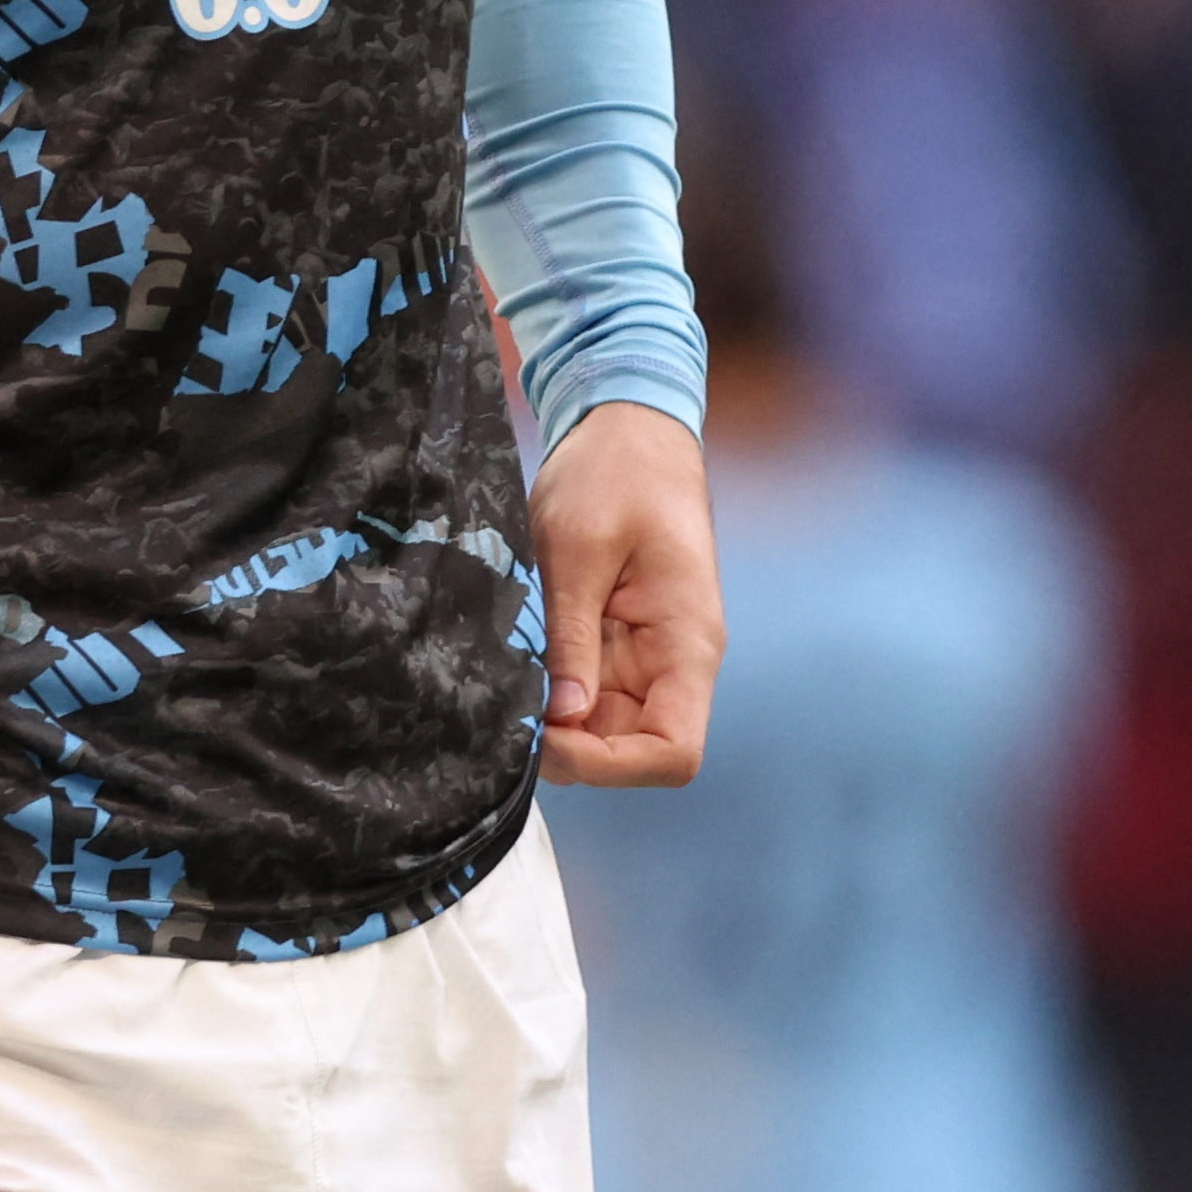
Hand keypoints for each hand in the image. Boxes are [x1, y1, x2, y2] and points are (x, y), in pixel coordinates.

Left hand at [533, 401, 719, 786]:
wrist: (628, 427)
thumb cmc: (614, 472)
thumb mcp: (579, 549)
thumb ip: (571, 636)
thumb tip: (561, 717)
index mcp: (686, 643)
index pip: (672, 752)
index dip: (610, 764)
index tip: (546, 736)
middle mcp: (674, 662)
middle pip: (632, 749)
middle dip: (569, 747)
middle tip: (504, 712)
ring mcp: (645, 656)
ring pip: (603, 728)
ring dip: (555, 721)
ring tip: (505, 685)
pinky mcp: (616, 643)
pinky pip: (587, 691)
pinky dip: (550, 692)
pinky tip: (515, 667)